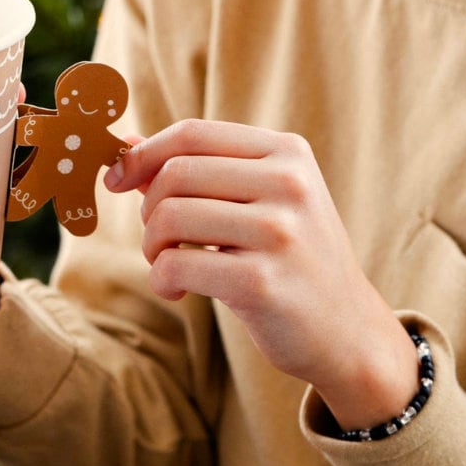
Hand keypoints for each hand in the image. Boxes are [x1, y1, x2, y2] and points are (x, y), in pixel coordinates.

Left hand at [105, 120, 417, 430]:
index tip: (117, 179)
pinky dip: (162, 279)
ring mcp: (280, 233)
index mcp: (287, 152)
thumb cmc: (290, 258)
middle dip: (149, 207)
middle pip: (176, 173)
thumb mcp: (259, 200)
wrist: (348, 332)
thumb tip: (126, 142)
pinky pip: (178, 265)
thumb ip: (198, 170)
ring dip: (152, 245)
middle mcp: (289, 184)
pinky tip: (176, 290)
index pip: (192, 133)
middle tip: (160, 238)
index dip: (143, 153)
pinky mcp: (263, 283)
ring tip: (167, 263)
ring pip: (171, 216)